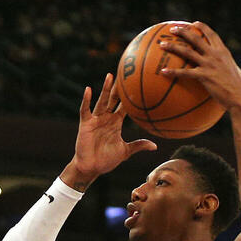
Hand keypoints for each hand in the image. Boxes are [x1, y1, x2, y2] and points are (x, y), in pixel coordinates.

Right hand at [61, 73, 155, 189]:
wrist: (91, 168)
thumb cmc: (106, 160)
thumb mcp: (125, 151)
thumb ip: (138, 145)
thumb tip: (155, 146)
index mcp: (116, 122)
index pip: (125, 105)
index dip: (131, 95)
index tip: (139, 84)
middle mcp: (106, 117)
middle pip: (114, 99)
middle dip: (119, 87)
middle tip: (126, 71)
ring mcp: (96, 119)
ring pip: (102, 101)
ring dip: (106, 89)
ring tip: (110, 75)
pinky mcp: (85, 123)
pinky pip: (85, 109)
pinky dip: (86, 100)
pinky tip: (88, 89)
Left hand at [158, 23, 240, 111]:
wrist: (240, 97)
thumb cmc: (240, 89)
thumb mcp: (238, 73)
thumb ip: (231, 69)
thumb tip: (234, 73)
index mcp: (223, 52)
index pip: (211, 34)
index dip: (201, 27)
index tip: (193, 24)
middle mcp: (215, 54)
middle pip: (196, 38)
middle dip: (183, 31)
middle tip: (172, 29)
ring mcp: (209, 64)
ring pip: (187, 51)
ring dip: (173, 46)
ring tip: (162, 45)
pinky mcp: (204, 76)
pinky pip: (184, 73)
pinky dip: (173, 72)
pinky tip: (163, 72)